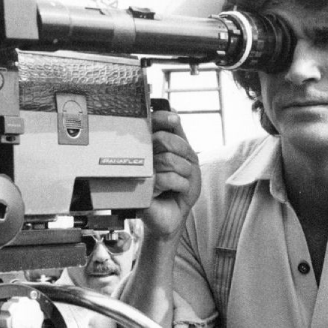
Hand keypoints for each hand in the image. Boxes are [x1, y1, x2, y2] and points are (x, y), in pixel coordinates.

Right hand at [144, 110, 199, 238]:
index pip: (151, 125)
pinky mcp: (141, 190)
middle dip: (183, 150)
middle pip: (162, 139)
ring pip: (167, 159)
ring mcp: (139, 174)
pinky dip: (181, 185)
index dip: (163, 118)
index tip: (175, 119)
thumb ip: (180, 137)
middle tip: (189, 164)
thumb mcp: (186, 159)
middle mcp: (141, 158)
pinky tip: (177, 192)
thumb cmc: (178, 188)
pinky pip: (167, 178)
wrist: (175, 216)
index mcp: (149, 148)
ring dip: (185, 172)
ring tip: (182, 181)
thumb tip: (173, 110)